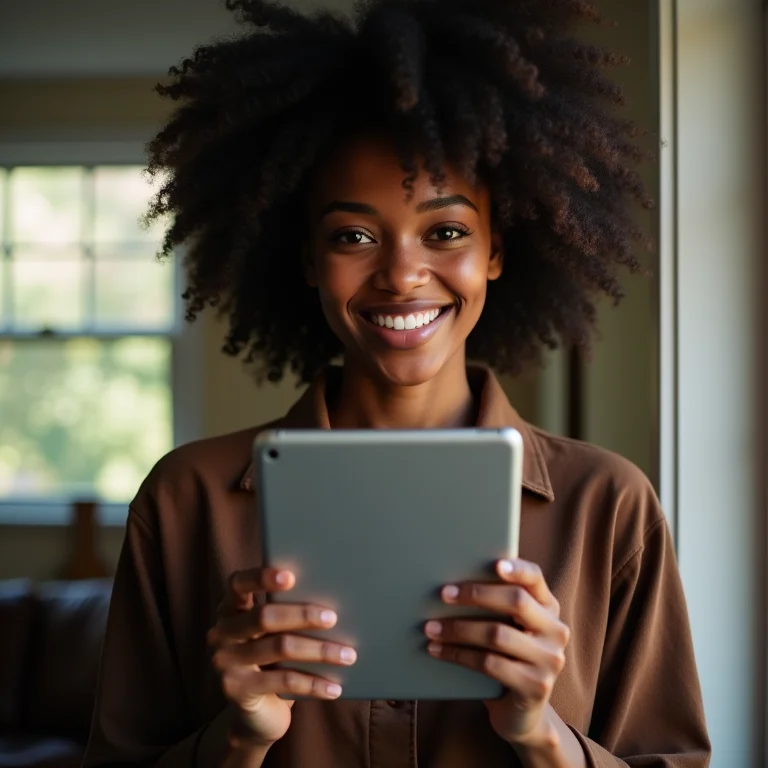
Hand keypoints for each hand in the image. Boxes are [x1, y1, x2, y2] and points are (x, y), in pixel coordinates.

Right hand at [208, 567, 356, 747]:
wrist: (256, 714)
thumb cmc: (273, 662)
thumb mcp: (276, 635)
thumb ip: (287, 615)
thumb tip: (332, 603)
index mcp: (230, 610)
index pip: (238, 584)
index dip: (261, 577)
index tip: (291, 576)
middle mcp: (221, 633)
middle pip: (263, 616)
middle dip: (303, 615)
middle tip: (333, 618)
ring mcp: (225, 663)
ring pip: (280, 647)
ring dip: (319, 650)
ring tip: (348, 654)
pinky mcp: (237, 690)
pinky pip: (283, 681)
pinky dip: (314, 683)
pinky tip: (335, 686)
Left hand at [424, 559, 569, 747]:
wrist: (520, 712)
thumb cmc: (505, 657)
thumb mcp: (506, 628)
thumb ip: (495, 605)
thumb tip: (451, 583)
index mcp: (548, 607)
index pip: (535, 578)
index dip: (517, 569)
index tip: (494, 564)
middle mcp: (555, 630)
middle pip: (516, 602)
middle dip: (475, 594)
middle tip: (443, 594)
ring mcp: (550, 660)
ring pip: (498, 634)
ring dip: (458, 629)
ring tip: (430, 628)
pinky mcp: (536, 687)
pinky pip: (490, 664)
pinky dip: (458, 655)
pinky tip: (437, 651)